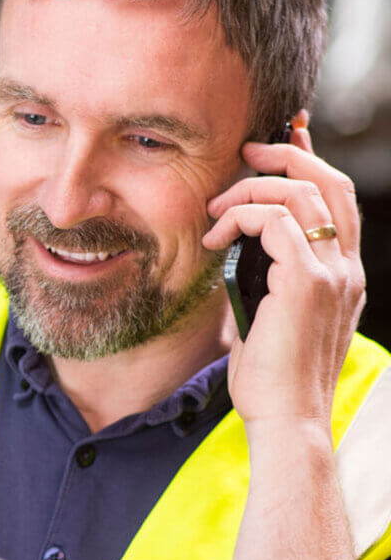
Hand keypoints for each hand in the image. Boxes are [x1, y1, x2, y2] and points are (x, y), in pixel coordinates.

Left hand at [201, 121, 365, 426]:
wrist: (287, 419)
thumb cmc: (272, 379)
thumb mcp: (269, 315)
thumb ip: (266, 278)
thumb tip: (236, 248)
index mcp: (342, 274)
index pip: (337, 198)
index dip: (310, 160)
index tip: (280, 140)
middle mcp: (346, 268)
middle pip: (327, 182)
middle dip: (285, 154)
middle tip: (245, 150)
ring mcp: (332, 273)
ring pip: (300, 194)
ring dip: (251, 188)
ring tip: (216, 208)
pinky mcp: (307, 282)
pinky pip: (274, 222)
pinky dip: (240, 216)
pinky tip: (215, 238)